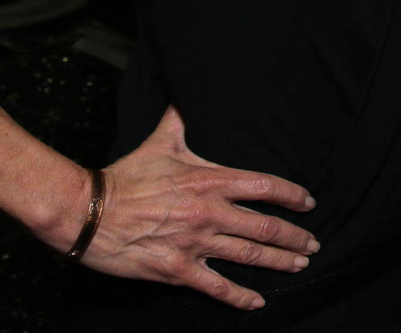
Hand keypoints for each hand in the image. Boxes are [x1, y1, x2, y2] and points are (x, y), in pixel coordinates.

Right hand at [64, 107, 317, 311]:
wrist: (88, 211)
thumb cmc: (125, 176)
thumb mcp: (158, 143)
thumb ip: (178, 122)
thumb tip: (184, 97)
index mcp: (210, 180)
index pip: (265, 186)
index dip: (292, 196)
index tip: (308, 203)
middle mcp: (210, 212)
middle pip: (266, 226)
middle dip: (294, 237)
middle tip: (312, 245)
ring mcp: (195, 243)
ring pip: (249, 256)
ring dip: (278, 262)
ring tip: (298, 266)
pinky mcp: (177, 269)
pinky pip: (217, 287)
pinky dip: (240, 297)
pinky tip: (257, 302)